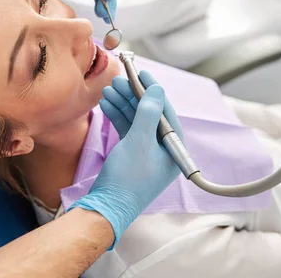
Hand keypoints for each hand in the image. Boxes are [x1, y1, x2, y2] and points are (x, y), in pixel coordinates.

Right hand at [70, 72, 181, 247]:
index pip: (166, 112)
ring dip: (122, 104)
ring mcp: (146, 153)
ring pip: (136, 121)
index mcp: (174, 149)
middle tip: (119, 80)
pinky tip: (106, 105)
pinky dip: (117, 117)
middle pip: (149, 114)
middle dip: (133, 96)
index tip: (142, 72)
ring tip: (109, 89)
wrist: (106, 208)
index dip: (153, 90)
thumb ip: (148, 113)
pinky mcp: (131, 156)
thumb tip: (157, 89)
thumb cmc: (127, 179)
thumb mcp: (139, 142)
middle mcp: (163, 150)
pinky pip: (127, 130)